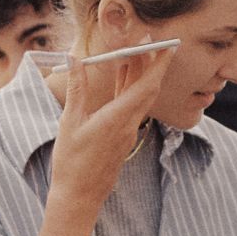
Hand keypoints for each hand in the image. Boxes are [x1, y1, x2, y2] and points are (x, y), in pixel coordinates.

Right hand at [47, 39, 175, 212]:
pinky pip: (132, 106)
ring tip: (133, 50)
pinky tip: (123, 76)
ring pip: (140, 96)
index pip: (146, 86)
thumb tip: (74, 59)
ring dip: (140, 73)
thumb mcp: (70, 121)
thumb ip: (76, 88)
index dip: (158, 63)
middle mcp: (129, 124)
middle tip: (147, 39)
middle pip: (148, 88)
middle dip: (151, 62)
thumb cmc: (72, 162)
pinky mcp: (122, 136)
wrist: (79, 196)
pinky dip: (130, 87)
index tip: (166, 45)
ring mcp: (127, 131)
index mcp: (118, 118)